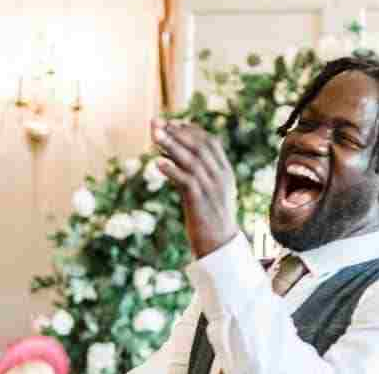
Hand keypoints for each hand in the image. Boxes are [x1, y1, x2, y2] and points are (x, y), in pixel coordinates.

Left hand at [151, 118, 239, 257]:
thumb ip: (191, 172)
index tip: (170, 122)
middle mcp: (221, 177)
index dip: (189, 130)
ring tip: (153, 136)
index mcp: (225, 171)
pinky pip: (187, 182)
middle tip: (155, 123)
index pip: (210, 142)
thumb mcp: (204, 191)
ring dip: (171, 146)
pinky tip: (158, 163)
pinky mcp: (200, 202)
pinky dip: (172, 170)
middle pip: (199, 147)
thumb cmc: (208, 217)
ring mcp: (212, 189)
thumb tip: (167, 156)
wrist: (219, 245)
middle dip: (176, 133)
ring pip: (192, 161)